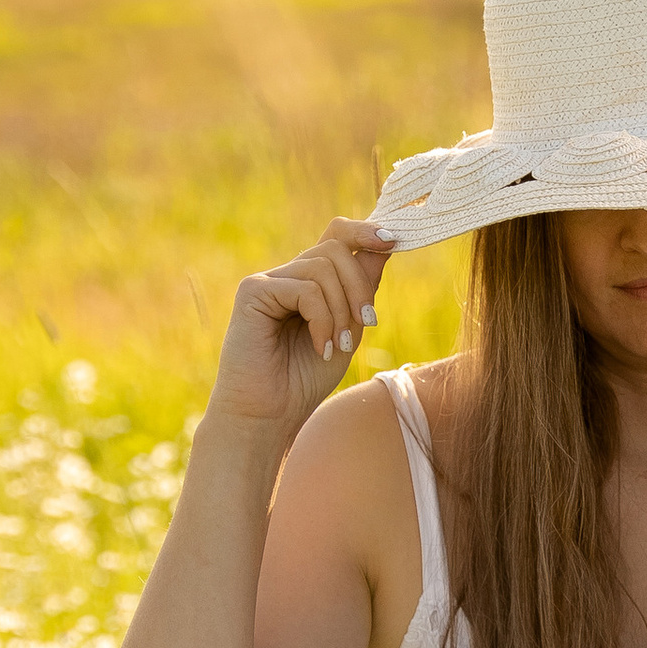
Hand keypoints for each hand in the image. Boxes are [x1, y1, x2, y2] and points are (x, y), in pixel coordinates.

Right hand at [208, 218, 395, 444]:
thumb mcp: (347, 330)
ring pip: (323, 267)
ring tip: (338, 345)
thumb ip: (362, 289)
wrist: (267, 416)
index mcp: (308, 282)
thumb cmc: (303, 381)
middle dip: (360, 285)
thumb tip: (384, 245)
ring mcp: (267, 281)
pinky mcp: (252, 291)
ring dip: (342, 309)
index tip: (393, 240)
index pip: (336, 236)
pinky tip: (320, 346)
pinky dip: (322, 318)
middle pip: (335, 248)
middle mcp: (286, 275)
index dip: (364, 232)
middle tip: (368, 322)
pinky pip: (305, 288)